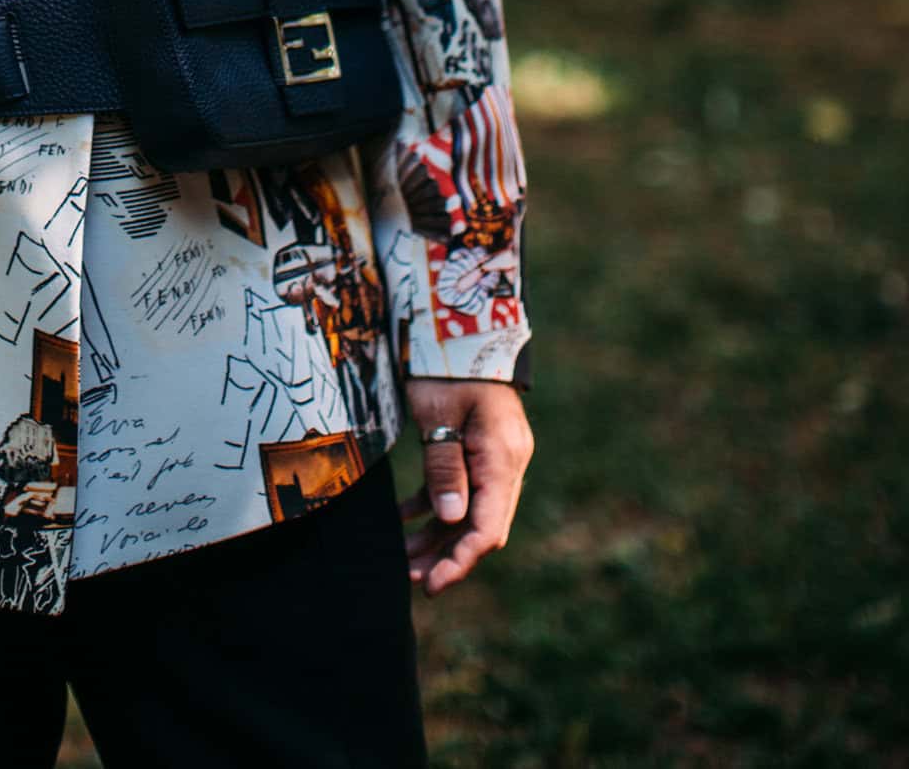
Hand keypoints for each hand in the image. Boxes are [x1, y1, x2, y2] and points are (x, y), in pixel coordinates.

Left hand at [399, 377, 532, 596]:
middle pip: (480, 524)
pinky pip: (460, 488)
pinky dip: (434, 505)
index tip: (431, 585)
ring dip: (438, 535)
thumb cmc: (445, 364)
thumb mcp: (438, 413)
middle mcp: (506, 461)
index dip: (460, 560)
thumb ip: (444, 466)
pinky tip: (403, 517)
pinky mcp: (478, 448)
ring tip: (401, 557)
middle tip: (409, 578)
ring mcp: (494, 455)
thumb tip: (450, 521)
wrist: (459, 324)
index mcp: (502, 457)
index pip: (487, 527)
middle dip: (447, 555)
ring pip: (468, 510)